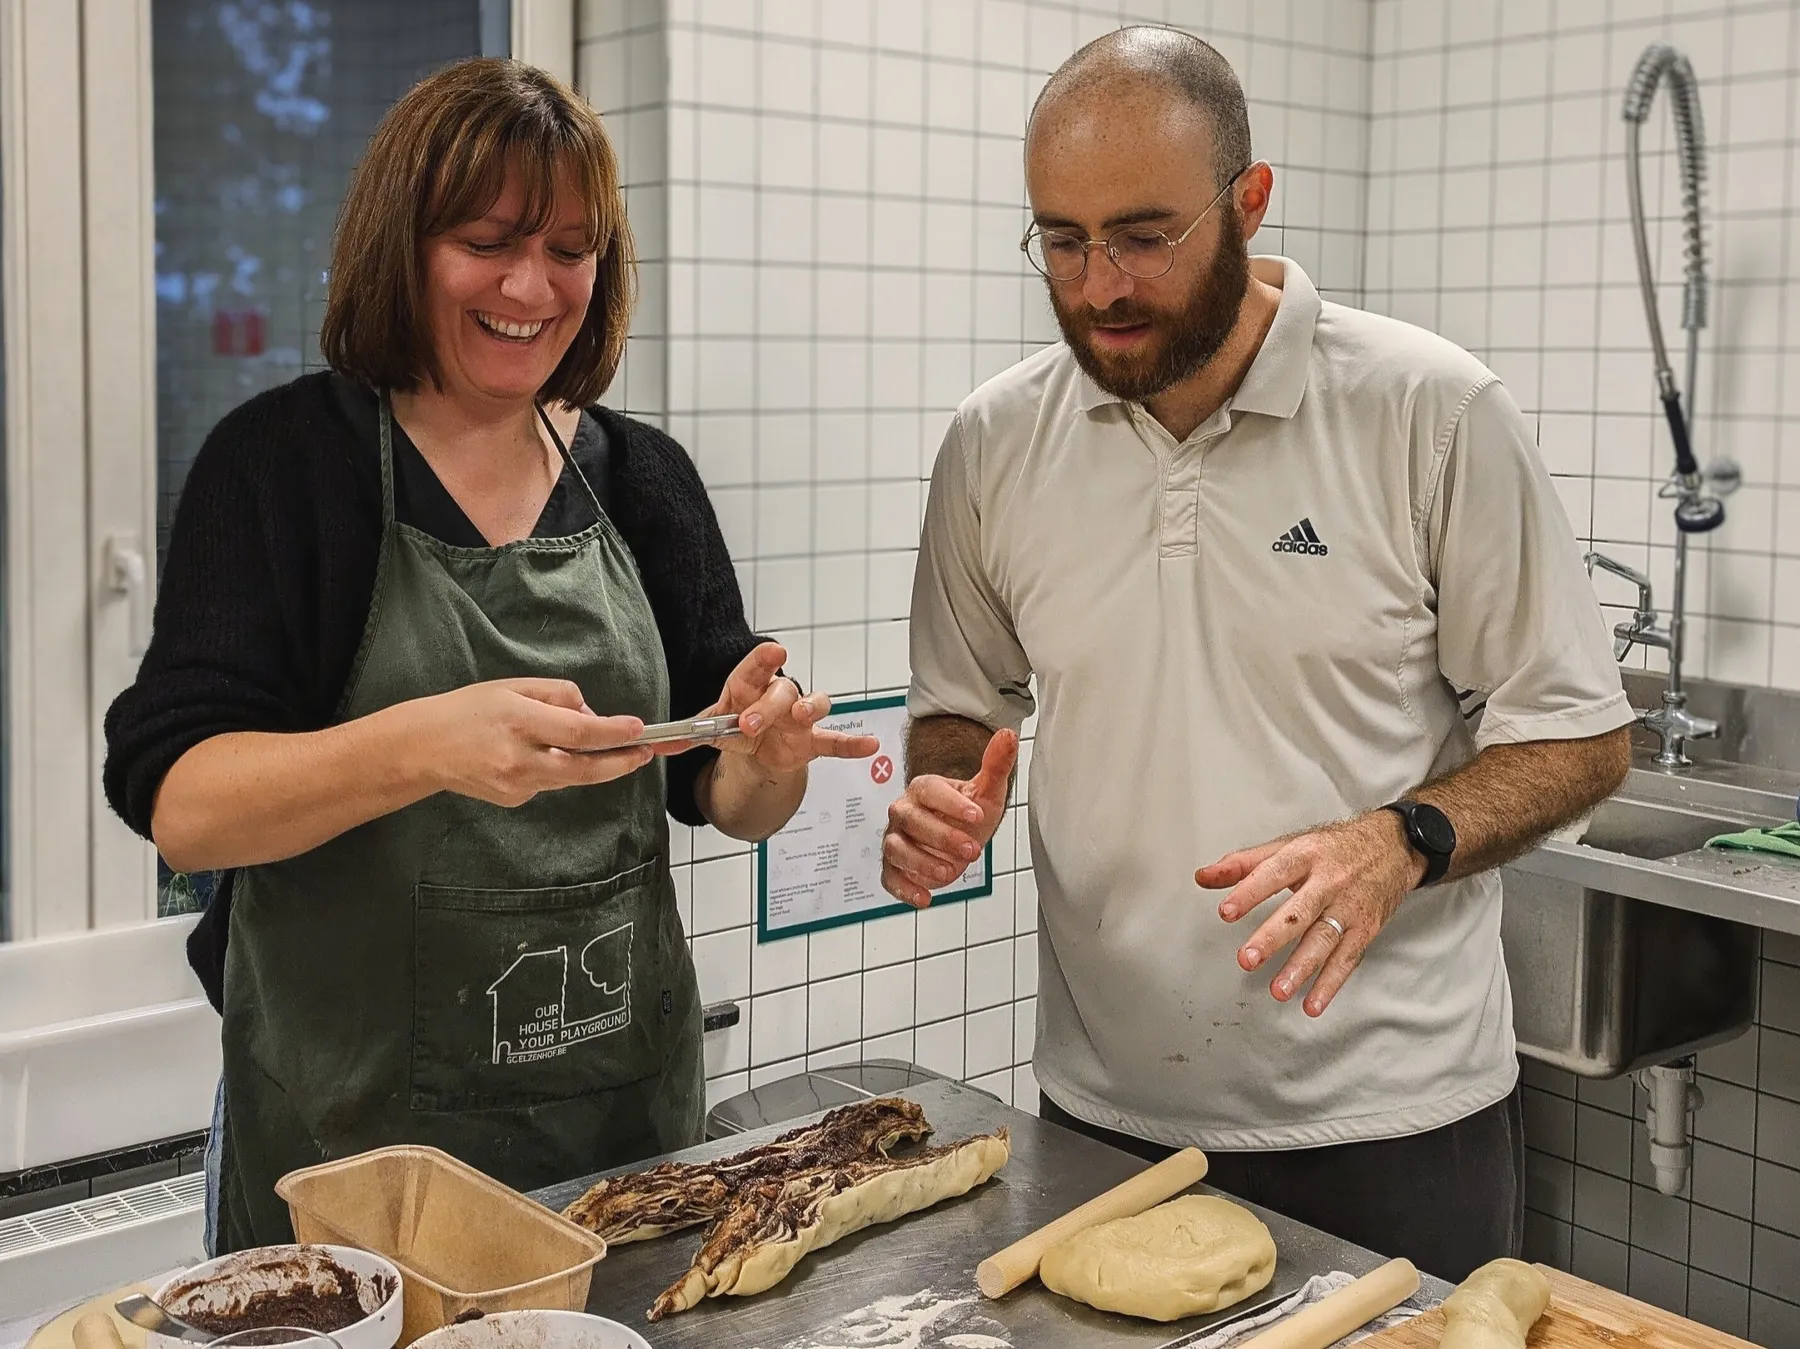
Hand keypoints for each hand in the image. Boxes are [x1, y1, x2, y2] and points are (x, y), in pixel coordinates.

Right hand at [417, 678, 663, 806]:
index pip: (578, 733)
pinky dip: (558, 769)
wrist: (424, 748)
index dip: (613, 733)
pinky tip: (541, 755)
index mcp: (519, 721)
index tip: (638, 729)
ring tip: (605, 747)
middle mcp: (519, 758)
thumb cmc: (469, 710)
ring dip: (592, 764)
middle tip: (645, 753)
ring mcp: (516, 785)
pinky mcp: (514, 800)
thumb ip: (558, 696)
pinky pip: (550, 783)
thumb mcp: (513, 686)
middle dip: (620, 763)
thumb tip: (592, 716)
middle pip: (584, 769)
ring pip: (570, 778)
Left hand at [705, 643, 879, 773]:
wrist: (755, 749)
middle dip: (765, 708)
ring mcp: (799, 717)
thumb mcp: (711, 729)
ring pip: (814, 703)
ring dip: (809, 707)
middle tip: (749, 724)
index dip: (765, 658)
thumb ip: (688, 735)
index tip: (773, 651)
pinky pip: (836, 741)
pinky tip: (870, 746)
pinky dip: (853, 744)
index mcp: (751, 686)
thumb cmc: (736, 724)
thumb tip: (658, 743)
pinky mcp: (813, 740)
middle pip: (780, 691)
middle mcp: (779, 696)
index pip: (757, 667)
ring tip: (802, 715)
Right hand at [881, 729, 1016, 907]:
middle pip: (912, 820)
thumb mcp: (987, 792)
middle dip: (941, 837)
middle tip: (972, 849)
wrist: (959, 837)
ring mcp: (896, 840)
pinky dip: (904, 889)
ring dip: (922, 862)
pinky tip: (925, 898)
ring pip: (897, 849)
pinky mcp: (894, 867)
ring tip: (950, 873)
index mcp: (924, 789)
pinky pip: (890, 877)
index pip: (931, 791)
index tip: (976, 815)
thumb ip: (996, 765)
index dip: (952, 803)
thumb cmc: (969, 814)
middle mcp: (904, 812)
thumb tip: (1008, 735)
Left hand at [1195, 811, 1425, 1016]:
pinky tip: (1312, 1003)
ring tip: (1278, 990)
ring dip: (1301, 968)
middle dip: (1272, 937)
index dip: (1249, 892)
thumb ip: (1243, 863)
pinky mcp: (1366, 928)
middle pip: (1299, 912)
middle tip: (1247, 959)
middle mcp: (1329, 881)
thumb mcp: (1288, 845)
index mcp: (1306, 855)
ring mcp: (1350, 907)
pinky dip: (1330, 984)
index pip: (1273, 873)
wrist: (1393, 846)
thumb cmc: (1334, 848)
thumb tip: (1204, 877)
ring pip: (1324, 939)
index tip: (1226, 912)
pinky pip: (1347, 959)